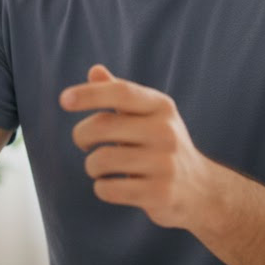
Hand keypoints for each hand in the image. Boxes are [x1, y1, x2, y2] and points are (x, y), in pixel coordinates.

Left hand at [59, 64, 216, 228]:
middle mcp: (166, 131)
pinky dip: (101, 188)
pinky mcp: (160, 194)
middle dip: (81, 136)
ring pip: (102, 160)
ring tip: (100, 168)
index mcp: (161, 107)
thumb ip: (120, 94)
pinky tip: (113, 185)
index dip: (89, 94)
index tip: (64, 100)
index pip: (121, 92)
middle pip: (103, 126)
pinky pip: (109, 189)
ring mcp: (165, 163)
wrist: (201, 190)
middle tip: (84, 143)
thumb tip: (95, 71)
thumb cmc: (161, 146)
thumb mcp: (147, 116)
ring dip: (91, 166)